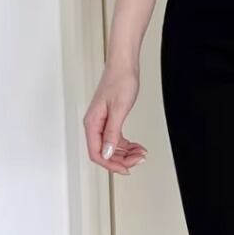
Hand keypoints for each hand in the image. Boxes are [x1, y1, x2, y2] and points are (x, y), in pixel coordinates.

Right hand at [83, 60, 145, 174]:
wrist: (124, 66)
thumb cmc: (120, 81)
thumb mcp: (119, 110)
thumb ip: (112, 133)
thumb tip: (108, 152)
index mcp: (92, 123)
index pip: (97, 153)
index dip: (111, 164)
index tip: (126, 169)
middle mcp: (94, 125)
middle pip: (104, 153)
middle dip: (122, 160)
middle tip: (138, 160)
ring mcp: (102, 123)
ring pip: (111, 148)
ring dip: (126, 154)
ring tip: (141, 153)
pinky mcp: (110, 120)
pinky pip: (116, 140)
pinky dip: (127, 146)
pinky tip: (137, 146)